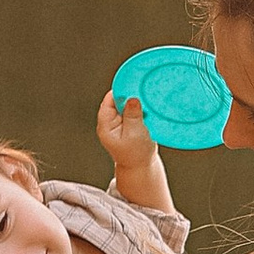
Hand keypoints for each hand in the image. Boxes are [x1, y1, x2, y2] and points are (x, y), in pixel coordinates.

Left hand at [97, 88, 169, 210]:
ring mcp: (118, 122)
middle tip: (143, 94)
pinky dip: (140, 108)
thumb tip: (132, 98)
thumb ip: (133, 115)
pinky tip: (147, 111)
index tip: (133, 85)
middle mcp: (109, 122)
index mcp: (106, 125)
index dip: (121, 91)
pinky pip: (132, 110)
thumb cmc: (136, 155)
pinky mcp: (127, 123)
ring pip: (126, 104)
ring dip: (136, 103)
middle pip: (117, 100)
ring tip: (146, 106)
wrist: (141, 167)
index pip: (109, 100)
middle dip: (130, 96)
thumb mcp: (135, 133)